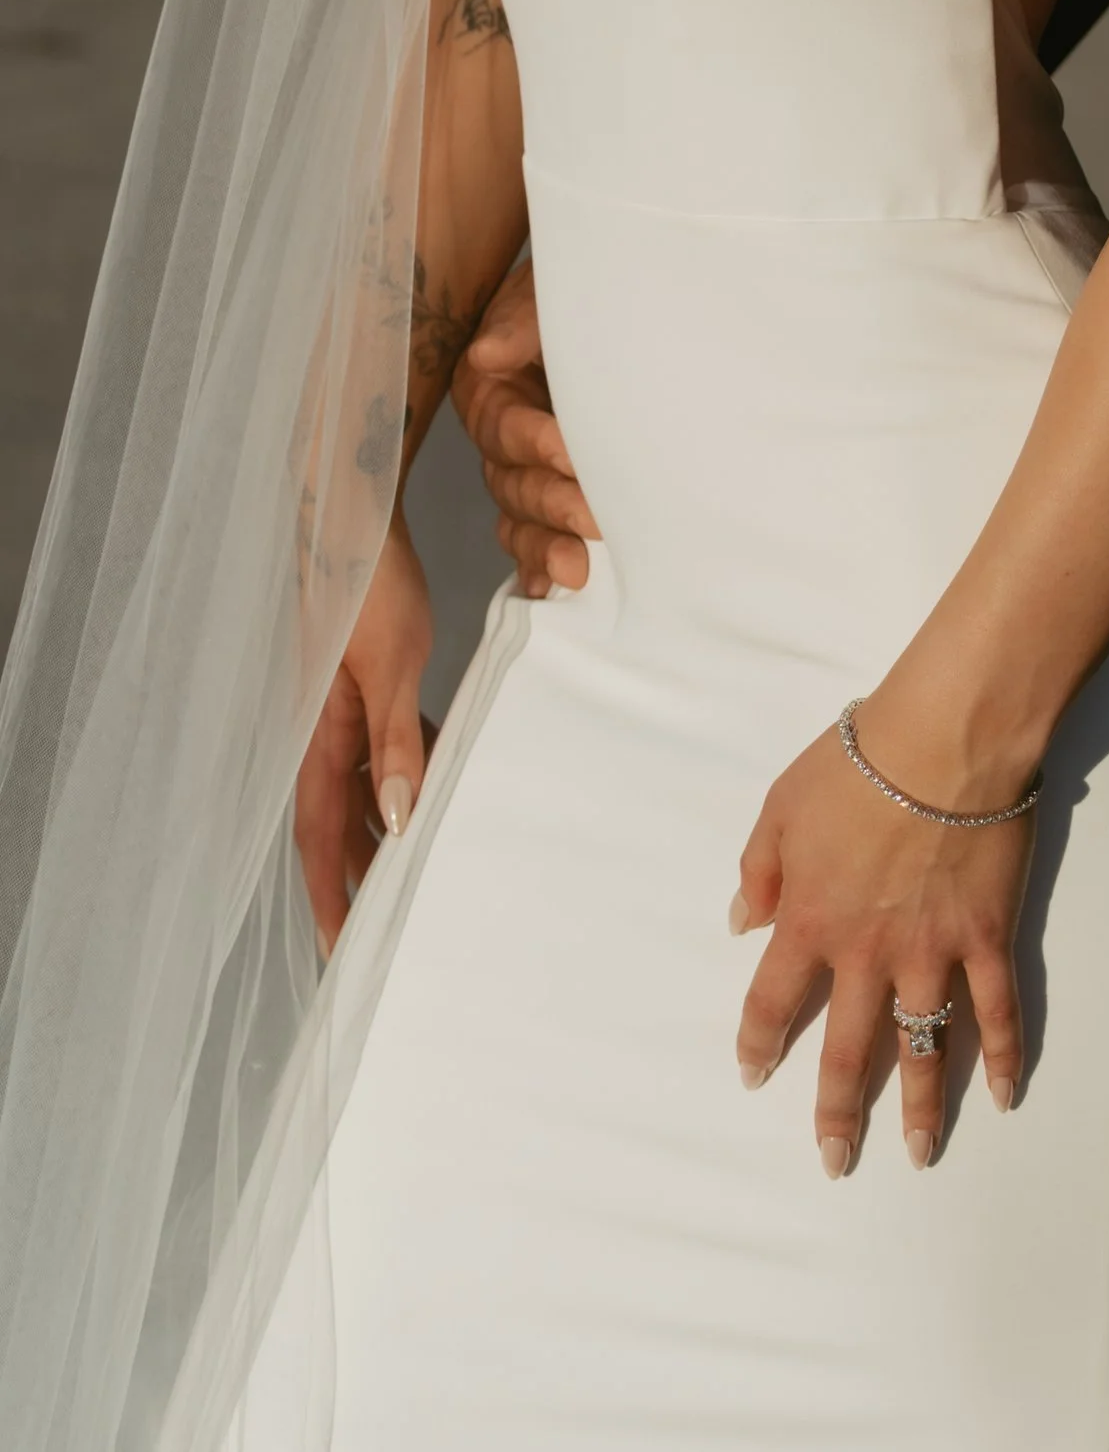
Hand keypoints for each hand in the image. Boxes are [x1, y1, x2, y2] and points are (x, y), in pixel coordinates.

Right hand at [294, 507, 431, 954]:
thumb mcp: (390, 663)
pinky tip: (432, 778)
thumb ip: (392, 741)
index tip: (345, 950)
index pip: (320, 838)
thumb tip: (394, 821)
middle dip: (357, 878)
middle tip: (387, 930)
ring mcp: (340, 707)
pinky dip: (401, 772)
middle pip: (338, 824)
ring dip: (381, 829)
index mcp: (319, 737)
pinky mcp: (361, 681)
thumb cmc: (367, 581)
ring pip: (360, 787)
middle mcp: (322, 731)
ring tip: (414, 872)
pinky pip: (379, 746)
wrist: (353, 513)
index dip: (331, 896)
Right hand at [452, 258, 599, 597]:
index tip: (574, 455)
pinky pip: (528, 535)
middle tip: (598, 520)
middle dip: (554, 504)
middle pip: (512, 481)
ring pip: (518, 516)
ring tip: (578, 573)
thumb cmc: (576, 291)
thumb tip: (488, 353)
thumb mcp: (550, 290)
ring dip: (546, 547)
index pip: (507, 425)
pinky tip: (552, 590)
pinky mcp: (543, 487)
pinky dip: (537, 563)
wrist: (603, 297)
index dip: (539, 443)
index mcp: (490, 387)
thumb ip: (523, 321)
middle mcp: (497, 432)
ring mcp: (518, 465)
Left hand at [731, 691, 1030, 1177]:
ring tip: (921, 1153)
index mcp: (809, 922)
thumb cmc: (857, 763)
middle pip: (848, 1051)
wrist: (943, 741)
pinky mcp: (987, 938)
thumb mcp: (780, 805)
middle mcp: (867, 955)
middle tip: (835, 1161)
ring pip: (923, 1046)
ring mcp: (932, 953)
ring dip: (922, 1106)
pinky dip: (1003, 1055)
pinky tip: (1005, 1094)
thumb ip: (758, 869)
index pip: (772, 1002)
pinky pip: (997, 1009)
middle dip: (838, 1113)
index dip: (759, 1044)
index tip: (752, 1076)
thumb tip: (742, 923)